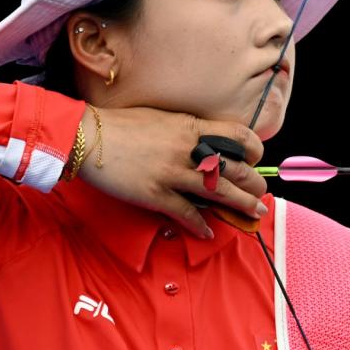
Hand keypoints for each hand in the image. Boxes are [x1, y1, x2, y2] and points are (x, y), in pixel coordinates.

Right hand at [75, 105, 267, 238]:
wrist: (87, 137)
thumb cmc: (122, 124)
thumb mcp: (162, 117)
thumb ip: (185, 129)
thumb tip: (204, 140)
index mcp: (190, 127)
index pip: (237, 135)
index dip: (253, 149)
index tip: (255, 158)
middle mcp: (186, 150)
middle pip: (233, 168)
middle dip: (253, 183)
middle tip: (261, 192)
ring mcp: (172, 173)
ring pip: (218, 192)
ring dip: (241, 204)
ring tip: (254, 213)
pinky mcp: (155, 194)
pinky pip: (186, 213)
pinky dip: (200, 224)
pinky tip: (208, 232)